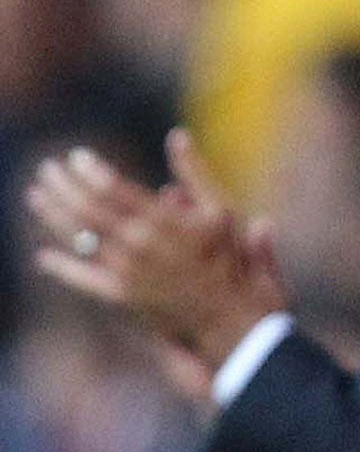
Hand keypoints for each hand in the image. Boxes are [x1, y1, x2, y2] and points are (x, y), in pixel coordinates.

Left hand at [26, 130, 287, 373]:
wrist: (231, 316)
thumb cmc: (229, 258)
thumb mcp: (221, 209)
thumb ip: (195, 173)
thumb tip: (177, 135)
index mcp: (162, 221)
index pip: (112, 189)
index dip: (90, 170)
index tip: (76, 156)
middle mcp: (139, 245)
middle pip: (87, 209)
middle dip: (64, 186)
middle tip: (48, 169)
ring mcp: (127, 271)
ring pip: (80, 238)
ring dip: (53, 214)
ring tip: (36, 195)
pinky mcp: (122, 296)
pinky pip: (84, 279)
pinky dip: (62, 267)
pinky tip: (44, 256)